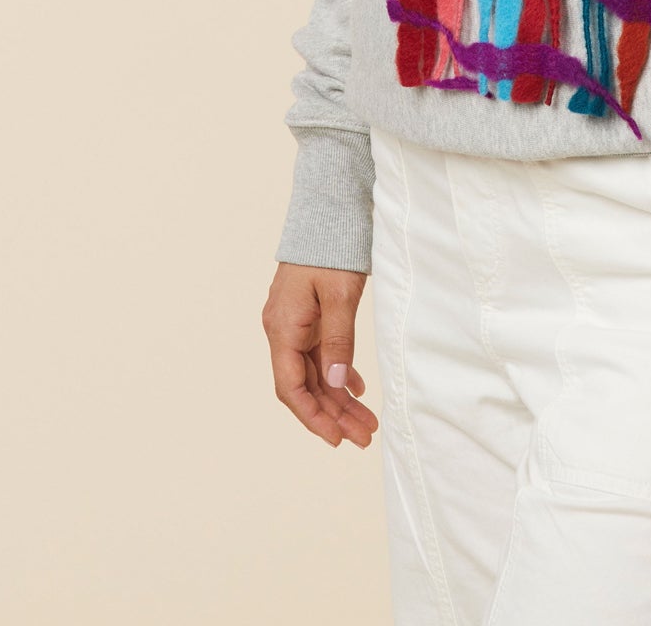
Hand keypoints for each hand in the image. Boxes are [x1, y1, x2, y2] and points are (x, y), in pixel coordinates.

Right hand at [263, 261, 378, 448]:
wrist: (328, 210)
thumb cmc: (331, 248)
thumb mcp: (339, 296)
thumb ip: (338, 342)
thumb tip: (337, 387)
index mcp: (283, 328)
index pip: (292, 388)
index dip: (313, 417)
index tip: (337, 439)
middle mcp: (283, 330)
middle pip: (306, 385)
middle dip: (334, 414)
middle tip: (365, 436)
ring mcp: (295, 323)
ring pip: (316, 372)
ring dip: (339, 398)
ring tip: (367, 421)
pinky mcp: (308, 316)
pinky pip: (321, 354)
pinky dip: (339, 373)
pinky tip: (357, 388)